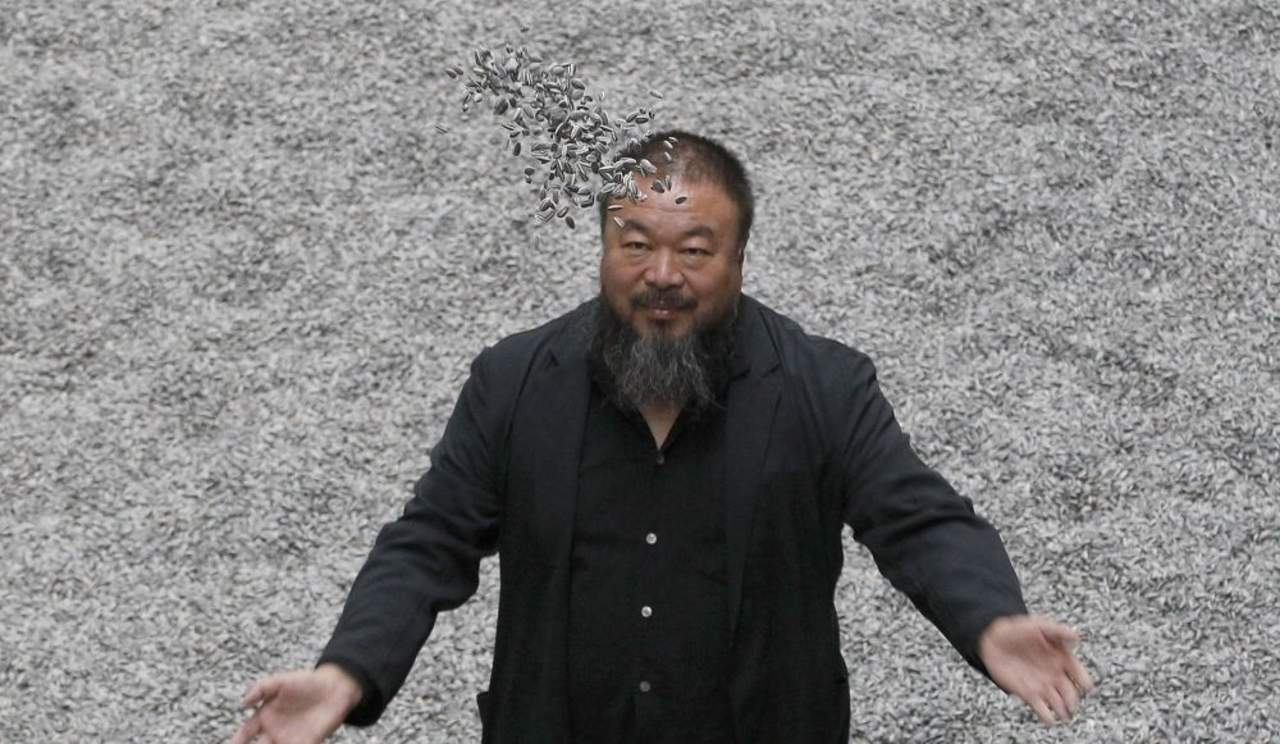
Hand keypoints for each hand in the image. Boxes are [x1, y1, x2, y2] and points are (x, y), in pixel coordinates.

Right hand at [230, 664, 362, 743]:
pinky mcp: (307, 743)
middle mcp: (274, 731)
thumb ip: (261, 688)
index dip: (236, 741)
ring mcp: (290, 739)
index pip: (245, 733)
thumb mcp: (282, 681)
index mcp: (265, 716)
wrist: (335, 687)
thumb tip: (243, 702)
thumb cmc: (307, 682)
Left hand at [978, 614, 1094, 724]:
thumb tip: (1076, 636)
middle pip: (1070, 692)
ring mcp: (1042, 686)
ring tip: (1063, 714)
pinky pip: (1040, 708)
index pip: (1078, 673)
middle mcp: (1055, 675)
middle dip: (1073, 700)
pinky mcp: (1028, 693)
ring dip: (1062, 710)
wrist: (994, 639)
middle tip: (1072, 704)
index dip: (1084, 680)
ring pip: (1058, 703)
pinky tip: (1049, 719)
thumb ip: (1057, 631)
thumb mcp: (1039, 626)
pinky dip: (1046, 716)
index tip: (1087, 686)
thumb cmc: (1019, 630)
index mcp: (1062, 659)